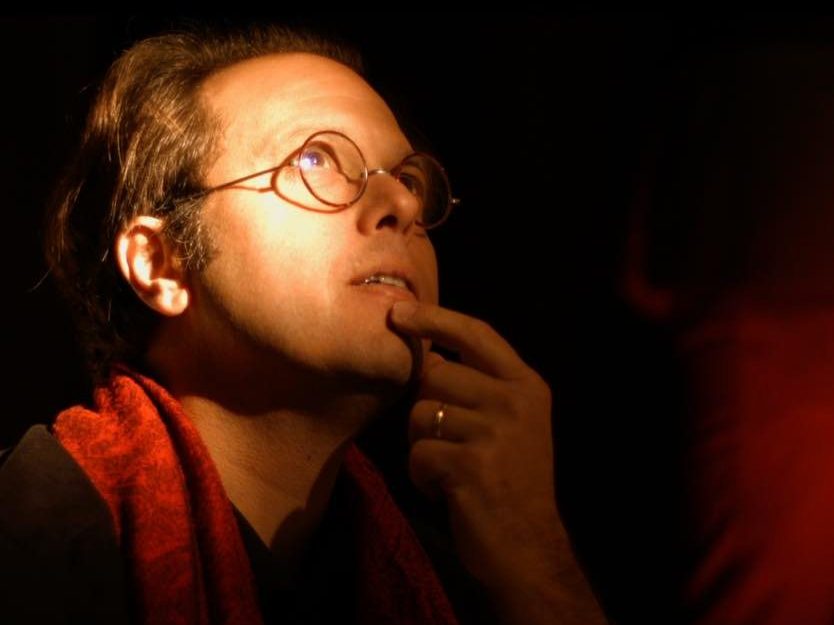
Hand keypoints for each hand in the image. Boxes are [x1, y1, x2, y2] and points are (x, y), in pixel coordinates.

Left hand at [388, 301, 571, 592]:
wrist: (529, 548)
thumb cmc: (511, 484)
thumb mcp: (512, 425)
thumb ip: (480, 387)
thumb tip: (425, 357)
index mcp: (526, 385)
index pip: (476, 333)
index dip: (435, 318)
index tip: (400, 311)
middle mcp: (515, 400)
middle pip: (435, 373)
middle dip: (425, 406)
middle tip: (447, 442)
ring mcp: (496, 431)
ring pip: (420, 413)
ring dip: (422, 445)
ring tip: (450, 469)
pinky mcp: (471, 463)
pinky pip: (417, 452)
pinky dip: (421, 476)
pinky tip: (447, 491)